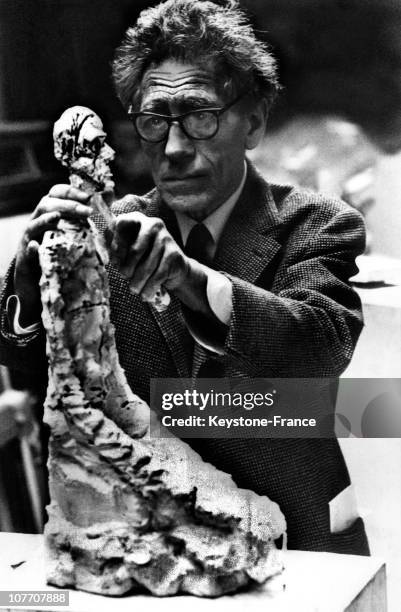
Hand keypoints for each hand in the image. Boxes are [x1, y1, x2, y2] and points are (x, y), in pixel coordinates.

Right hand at [14, 185, 91, 325]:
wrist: (39, 279)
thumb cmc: (61, 255)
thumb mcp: (74, 237)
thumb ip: (87, 226)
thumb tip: (113, 218)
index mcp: (51, 213)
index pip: (57, 193)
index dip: (71, 191)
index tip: (88, 197)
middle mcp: (38, 222)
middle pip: (47, 204)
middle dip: (67, 205)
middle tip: (86, 211)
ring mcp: (30, 239)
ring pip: (34, 224)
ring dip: (46, 220)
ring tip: (57, 217)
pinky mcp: (25, 257)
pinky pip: (26, 250)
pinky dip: (31, 247)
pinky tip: (36, 246)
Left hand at [110, 212, 190, 301]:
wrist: (175, 269)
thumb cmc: (145, 259)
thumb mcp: (129, 251)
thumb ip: (117, 250)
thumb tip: (112, 259)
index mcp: (137, 219)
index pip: (121, 224)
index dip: (115, 244)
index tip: (114, 262)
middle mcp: (153, 224)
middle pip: (135, 250)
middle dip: (127, 269)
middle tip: (124, 277)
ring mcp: (165, 238)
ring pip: (147, 266)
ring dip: (138, 282)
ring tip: (134, 290)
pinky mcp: (174, 254)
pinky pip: (158, 275)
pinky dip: (149, 287)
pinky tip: (145, 294)